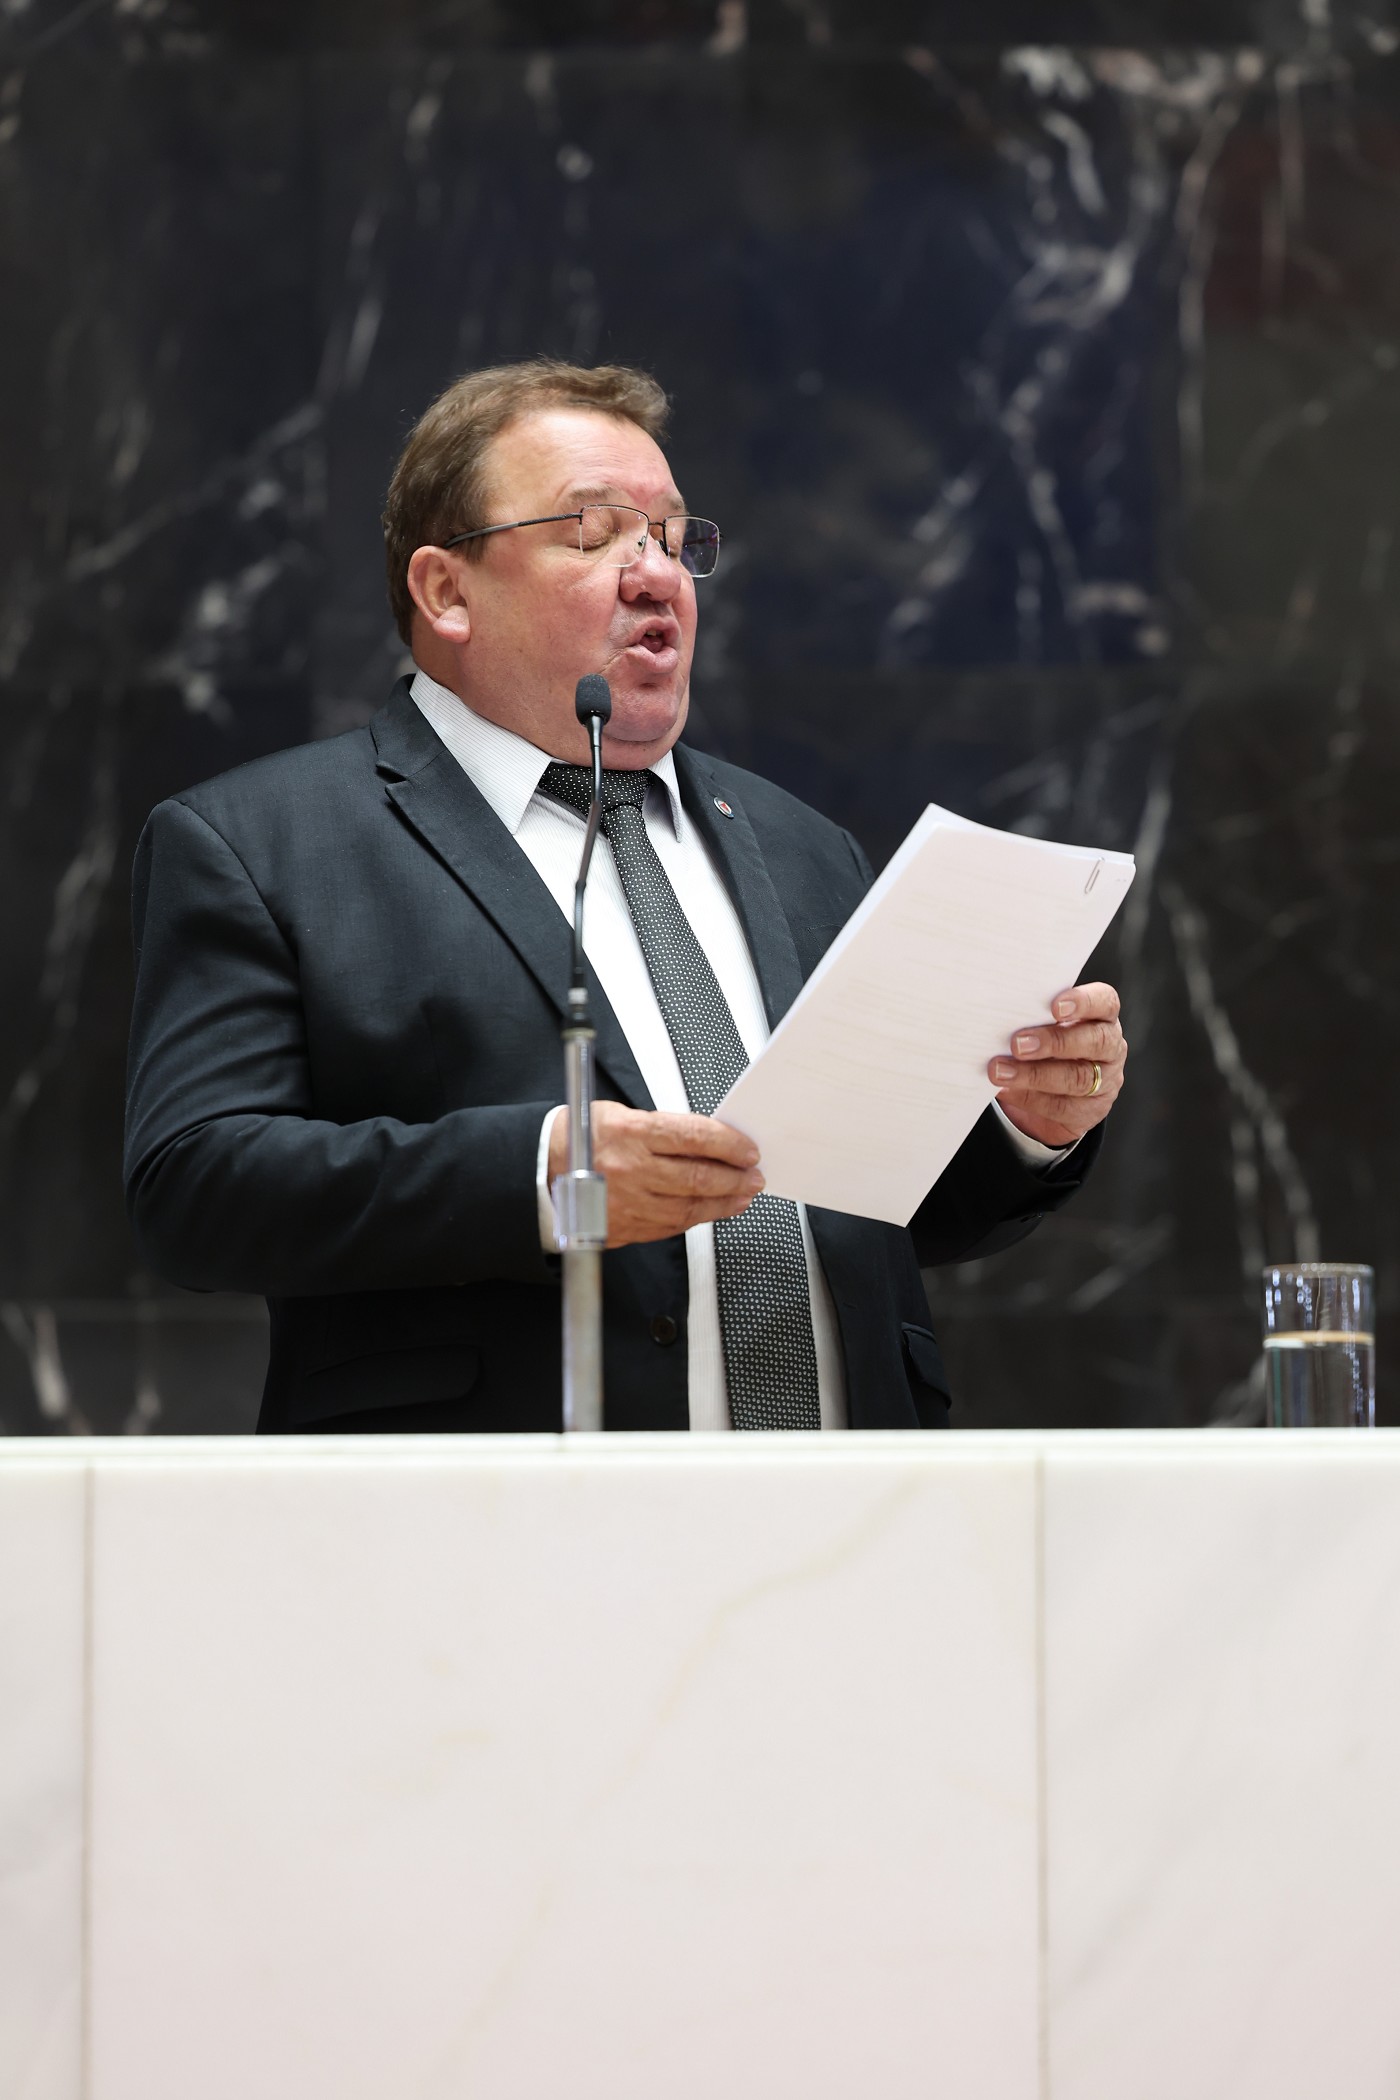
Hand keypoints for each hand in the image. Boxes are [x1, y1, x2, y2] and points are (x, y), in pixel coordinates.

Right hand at [548, 1101, 764, 1248]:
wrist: (539, 1171)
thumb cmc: (580, 1137)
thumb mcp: (620, 1115)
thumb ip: (665, 1130)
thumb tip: (709, 1142)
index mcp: (629, 1132)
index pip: (694, 1137)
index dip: (728, 1144)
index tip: (747, 1149)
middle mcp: (629, 1169)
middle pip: (698, 1177)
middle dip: (735, 1177)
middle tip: (754, 1175)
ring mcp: (627, 1203)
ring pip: (690, 1207)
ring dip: (724, 1202)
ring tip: (742, 1195)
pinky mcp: (624, 1228)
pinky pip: (671, 1226)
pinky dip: (698, 1218)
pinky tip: (712, 1211)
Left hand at [987, 981, 1126, 1148]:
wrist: (1051, 1093)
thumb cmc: (1046, 1047)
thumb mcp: (1043, 1026)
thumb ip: (1033, 1019)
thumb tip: (999, 1017)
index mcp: (1102, 1017)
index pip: (1105, 1002)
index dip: (1083, 1002)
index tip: (1054, 1006)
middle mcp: (1110, 1046)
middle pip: (1094, 1041)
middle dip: (1054, 1042)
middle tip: (1017, 1044)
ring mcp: (1105, 1080)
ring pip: (1077, 1078)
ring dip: (1034, 1075)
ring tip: (1001, 1071)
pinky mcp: (1091, 1110)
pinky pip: (1062, 1106)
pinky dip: (1029, 1098)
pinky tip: (1007, 1090)